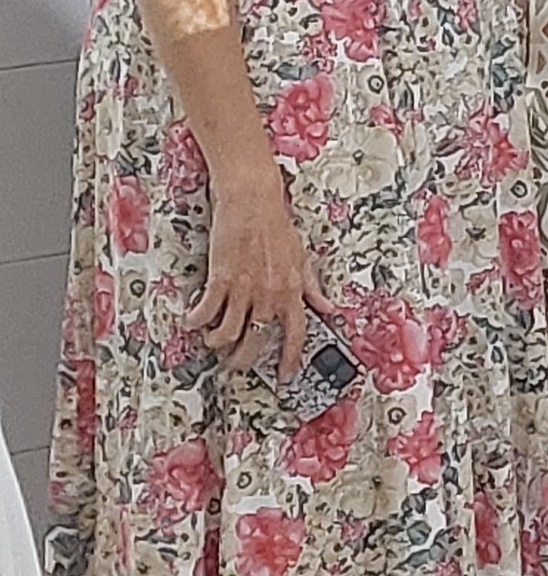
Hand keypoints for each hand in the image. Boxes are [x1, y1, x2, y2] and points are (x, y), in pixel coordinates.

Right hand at [188, 159, 337, 379]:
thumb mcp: (301, 258)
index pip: (295, 335)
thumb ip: (311, 287)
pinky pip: (207, 310)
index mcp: (292, 291)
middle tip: (235, 363)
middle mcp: (270, 294)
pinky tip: (193, 321)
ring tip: (213, 342)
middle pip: (256, 341)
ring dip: (218, 343)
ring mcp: (245, 288)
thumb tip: (327, 307)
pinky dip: (197, 321)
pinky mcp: (221, 278)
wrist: (252, 200)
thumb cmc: (275, 224)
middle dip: (244, 359)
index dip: (289, 358)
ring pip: (229, 332)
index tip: (285, 374)